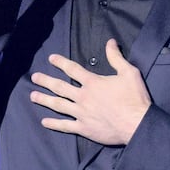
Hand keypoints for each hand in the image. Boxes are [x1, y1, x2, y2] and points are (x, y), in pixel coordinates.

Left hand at [30, 39, 150, 145]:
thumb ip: (116, 57)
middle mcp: (83, 97)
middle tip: (34, 77)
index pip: (72, 69)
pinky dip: (54, 124)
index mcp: (92, 82)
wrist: (137, 124)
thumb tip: (110, 42)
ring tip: (32, 96)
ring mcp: (81, 113)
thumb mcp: (129, 72)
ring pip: (58, 105)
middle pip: (60, 87)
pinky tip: (44, 122)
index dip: (60, 62)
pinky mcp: (84, 128)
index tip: (50, 58)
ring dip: (44, 99)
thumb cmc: (134, 98)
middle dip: (45, 81)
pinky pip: (65, 126)